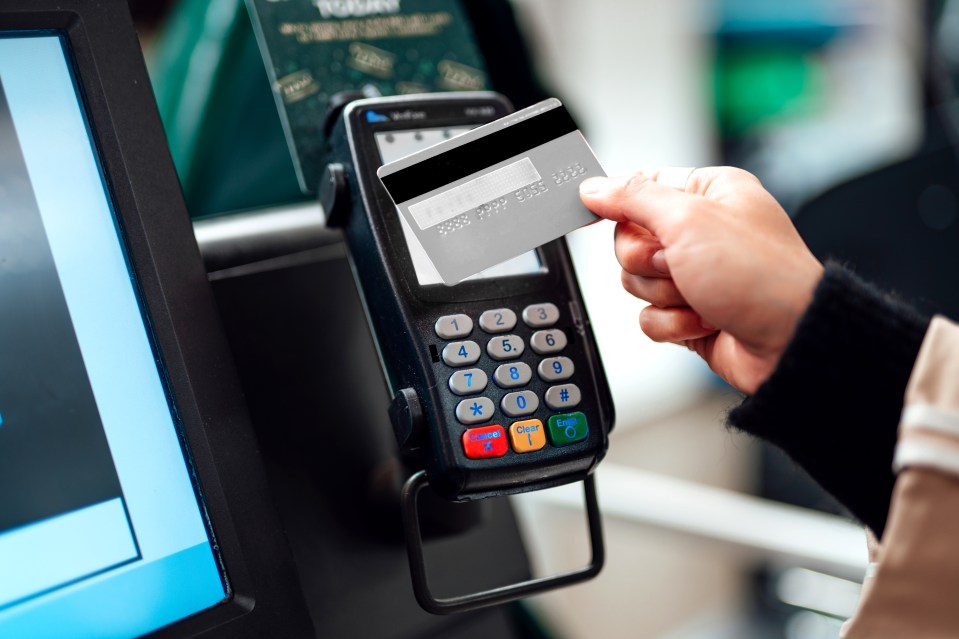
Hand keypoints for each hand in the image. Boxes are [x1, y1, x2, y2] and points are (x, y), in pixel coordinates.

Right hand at [579, 167, 823, 394]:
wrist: (789, 343)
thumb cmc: (760, 275)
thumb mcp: (688, 219)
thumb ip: (633, 197)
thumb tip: (594, 187)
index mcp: (708, 193)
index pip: (641, 186)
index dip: (618, 202)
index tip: (597, 214)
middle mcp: (702, 231)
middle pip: (630, 240)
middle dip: (649, 261)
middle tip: (678, 264)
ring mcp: (697, 274)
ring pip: (636, 281)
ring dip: (664, 294)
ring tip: (701, 296)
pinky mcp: (691, 313)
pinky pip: (650, 316)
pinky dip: (673, 324)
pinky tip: (704, 321)